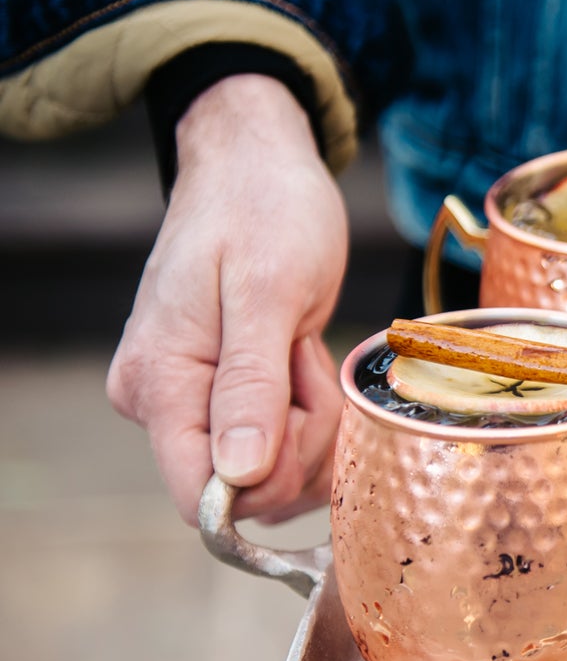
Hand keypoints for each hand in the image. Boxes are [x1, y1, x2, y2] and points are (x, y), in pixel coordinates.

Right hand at [107, 75, 348, 524]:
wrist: (257, 167)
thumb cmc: (264, 211)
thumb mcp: (269, 293)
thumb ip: (251, 386)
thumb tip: (238, 475)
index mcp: (158, 382)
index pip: (200, 493)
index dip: (267, 482)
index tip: (305, 416)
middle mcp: (160, 402)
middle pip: (249, 487)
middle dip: (304, 438)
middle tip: (309, 359)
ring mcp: (191, 401)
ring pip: (275, 471)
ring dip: (314, 422)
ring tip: (304, 348)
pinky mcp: (224, 397)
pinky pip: (281, 444)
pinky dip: (310, 412)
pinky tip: (304, 358)